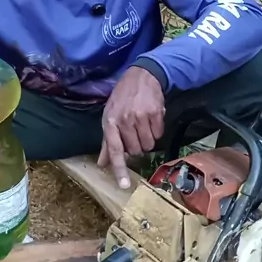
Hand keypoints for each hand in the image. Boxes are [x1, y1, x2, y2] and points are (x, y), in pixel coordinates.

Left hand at [98, 67, 164, 189]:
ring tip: (143, 125)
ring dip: (148, 139)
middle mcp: (124, 120)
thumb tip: (102, 164)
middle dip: (137, 146)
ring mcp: (140, 116)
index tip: (124, 185)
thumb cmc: (123, 98)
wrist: (141, 76)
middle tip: (135, 132)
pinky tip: (152, 119)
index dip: (119, 168)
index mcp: (110, 122)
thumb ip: (108, 142)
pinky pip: (159, 134)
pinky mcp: (156, 113)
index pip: (114, 150)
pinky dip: (157, 130)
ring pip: (149, 145)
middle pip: (135, 150)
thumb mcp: (110, 116)